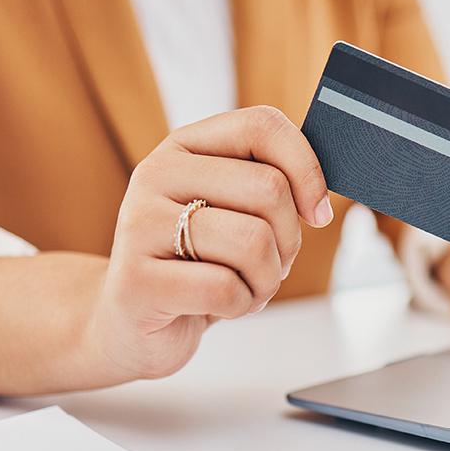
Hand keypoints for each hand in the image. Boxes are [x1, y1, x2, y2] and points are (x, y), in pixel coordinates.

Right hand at [89, 106, 331, 380]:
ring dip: (267, 279)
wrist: (129, 324)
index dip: (306, 169)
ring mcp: (139, 226)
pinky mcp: (135, 281)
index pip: (262, 126)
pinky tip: (220, 308)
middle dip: (288, 241)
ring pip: (254, 242)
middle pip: (268, 189)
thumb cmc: (197, 266)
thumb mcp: (233, 214)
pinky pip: (225, 288)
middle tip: (269, 264)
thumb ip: (269, 188)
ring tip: (243, 287)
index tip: (317, 213)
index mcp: (184, 147)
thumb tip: (320, 197)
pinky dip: (241, 306)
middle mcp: (154, 174)